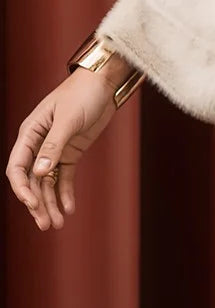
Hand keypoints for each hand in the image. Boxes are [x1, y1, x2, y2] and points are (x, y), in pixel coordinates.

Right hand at [6, 68, 119, 230]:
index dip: (22, 188)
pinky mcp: (71, 152)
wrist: (104, 83)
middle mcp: (38, 144)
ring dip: (51, 203)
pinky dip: (65, 193)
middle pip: (32, 180)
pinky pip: (64, 177)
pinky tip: (69, 209)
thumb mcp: (68, 119)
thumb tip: (38, 172)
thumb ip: (53, 145)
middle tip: (46, 224)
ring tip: (58, 224)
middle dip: (37, 203)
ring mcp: (54, 150)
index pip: (18, 167)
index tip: (32, 204)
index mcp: (30, 133)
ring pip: (47, 183)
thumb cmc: (82, 93)